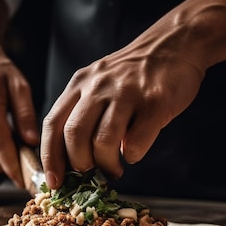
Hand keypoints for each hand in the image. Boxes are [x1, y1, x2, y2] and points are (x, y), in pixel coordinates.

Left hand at [40, 36, 204, 188]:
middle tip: (90, 174)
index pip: (53, 124)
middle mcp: (98, 86)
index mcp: (79, 84)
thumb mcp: (99, 83)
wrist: (175, 44)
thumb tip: (74, 159)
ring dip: (106, 165)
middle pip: (74, 135)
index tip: (54, 181)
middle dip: (79, 164)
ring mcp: (127, 93)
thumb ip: (84, 112)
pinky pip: (135, 142)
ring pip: (102, 142)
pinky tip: (134, 151)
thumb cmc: (135, 74)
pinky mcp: (154, 103)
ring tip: (114, 169)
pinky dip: (132, 156)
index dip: (50, 157)